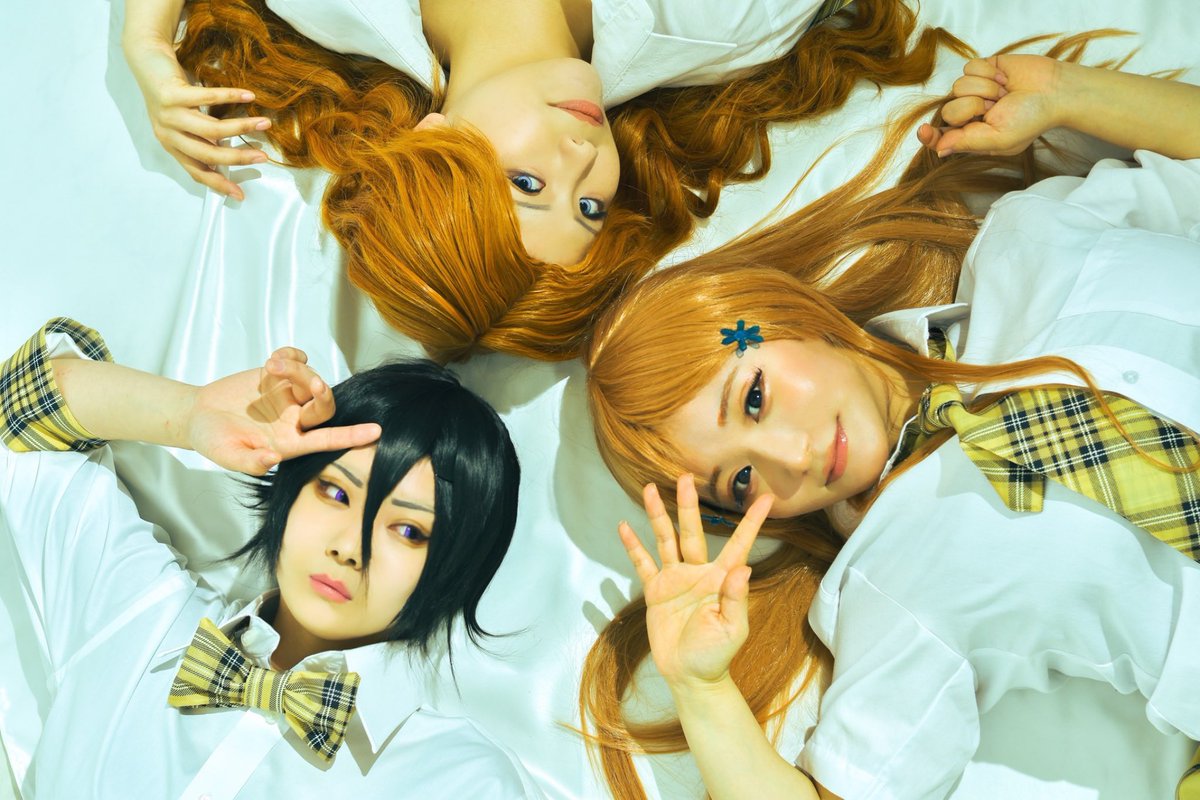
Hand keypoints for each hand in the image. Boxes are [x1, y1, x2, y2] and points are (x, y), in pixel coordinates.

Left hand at [124, 37, 271, 199]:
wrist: (144, 60)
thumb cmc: (170, 92)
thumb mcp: (182, 122)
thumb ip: (200, 139)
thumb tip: (229, 153)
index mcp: (171, 144)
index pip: (196, 171)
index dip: (218, 184)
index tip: (240, 194)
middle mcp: (168, 133)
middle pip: (207, 154)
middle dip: (238, 158)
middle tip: (262, 158)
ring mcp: (169, 114)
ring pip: (211, 129)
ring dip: (241, 127)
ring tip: (264, 124)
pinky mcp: (172, 94)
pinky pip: (207, 98)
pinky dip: (231, 97)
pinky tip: (249, 96)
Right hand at [186, 348, 380, 473]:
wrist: (196, 415)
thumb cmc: (214, 440)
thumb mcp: (227, 455)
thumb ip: (249, 462)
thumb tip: (272, 460)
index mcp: (289, 442)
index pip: (327, 439)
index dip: (351, 436)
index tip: (375, 432)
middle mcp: (294, 418)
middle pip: (325, 406)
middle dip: (322, 393)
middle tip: (310, 383)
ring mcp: (288, 395)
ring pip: (311, 379)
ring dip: (297, 370)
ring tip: (270, 367)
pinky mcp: (277, 375)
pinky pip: (298, 361)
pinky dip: (292, 356)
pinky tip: (275, 359)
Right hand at [619, 474, 773, 688]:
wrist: (690, 675)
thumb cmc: (717, 654)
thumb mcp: (732, 629)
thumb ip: (736, 598)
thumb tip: (742, 567)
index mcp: (721, 578)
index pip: (739, 543)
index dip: (751, 522)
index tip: (765, 498)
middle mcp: (698, 572)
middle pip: (692, 531)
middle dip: (688, 505)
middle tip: (685, 477)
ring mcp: (675, 579)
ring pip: (665, 539)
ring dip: (657, 515)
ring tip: (649, 489)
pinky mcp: (656, 591)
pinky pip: (643, 563)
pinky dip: (634, 546)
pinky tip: (625, 527)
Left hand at [918, 54, 1062, 156]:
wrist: (1055, 90)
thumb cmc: (1032, 119)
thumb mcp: (1000, 138)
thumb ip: (967, 142)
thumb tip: (939, 149)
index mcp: (971, 136)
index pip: (941, 138)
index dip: (929, 136)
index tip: (923, 130)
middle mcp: (969, 114)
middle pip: (948, 110)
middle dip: (973, 107)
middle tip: (995, 109)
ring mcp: (974, 90)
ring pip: (957, 86)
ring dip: (985, 89)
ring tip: (1004, 94)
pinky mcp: (982, 69)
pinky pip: (969, 67)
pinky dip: (988, 73)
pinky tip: (1004, 80)